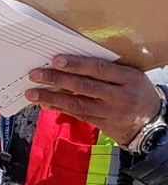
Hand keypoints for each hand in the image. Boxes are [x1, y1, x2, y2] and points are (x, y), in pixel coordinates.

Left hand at [25, 55, 160, 145]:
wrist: (151, 122)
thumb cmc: (137, 92)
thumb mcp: (132, 77)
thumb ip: (108, 71)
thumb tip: (73, 63)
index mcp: (129, 78)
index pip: (99, 69)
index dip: (77, 65)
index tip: (56, 60)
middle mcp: (119, 96)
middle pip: (84, 86)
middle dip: (57, 79)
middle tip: (35, 74)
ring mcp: (110, 113)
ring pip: (77, 103)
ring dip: (51, 97)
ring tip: (32, 92)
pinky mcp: (103, 125)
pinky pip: (78, 115)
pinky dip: (60, 108)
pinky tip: (45, 103)